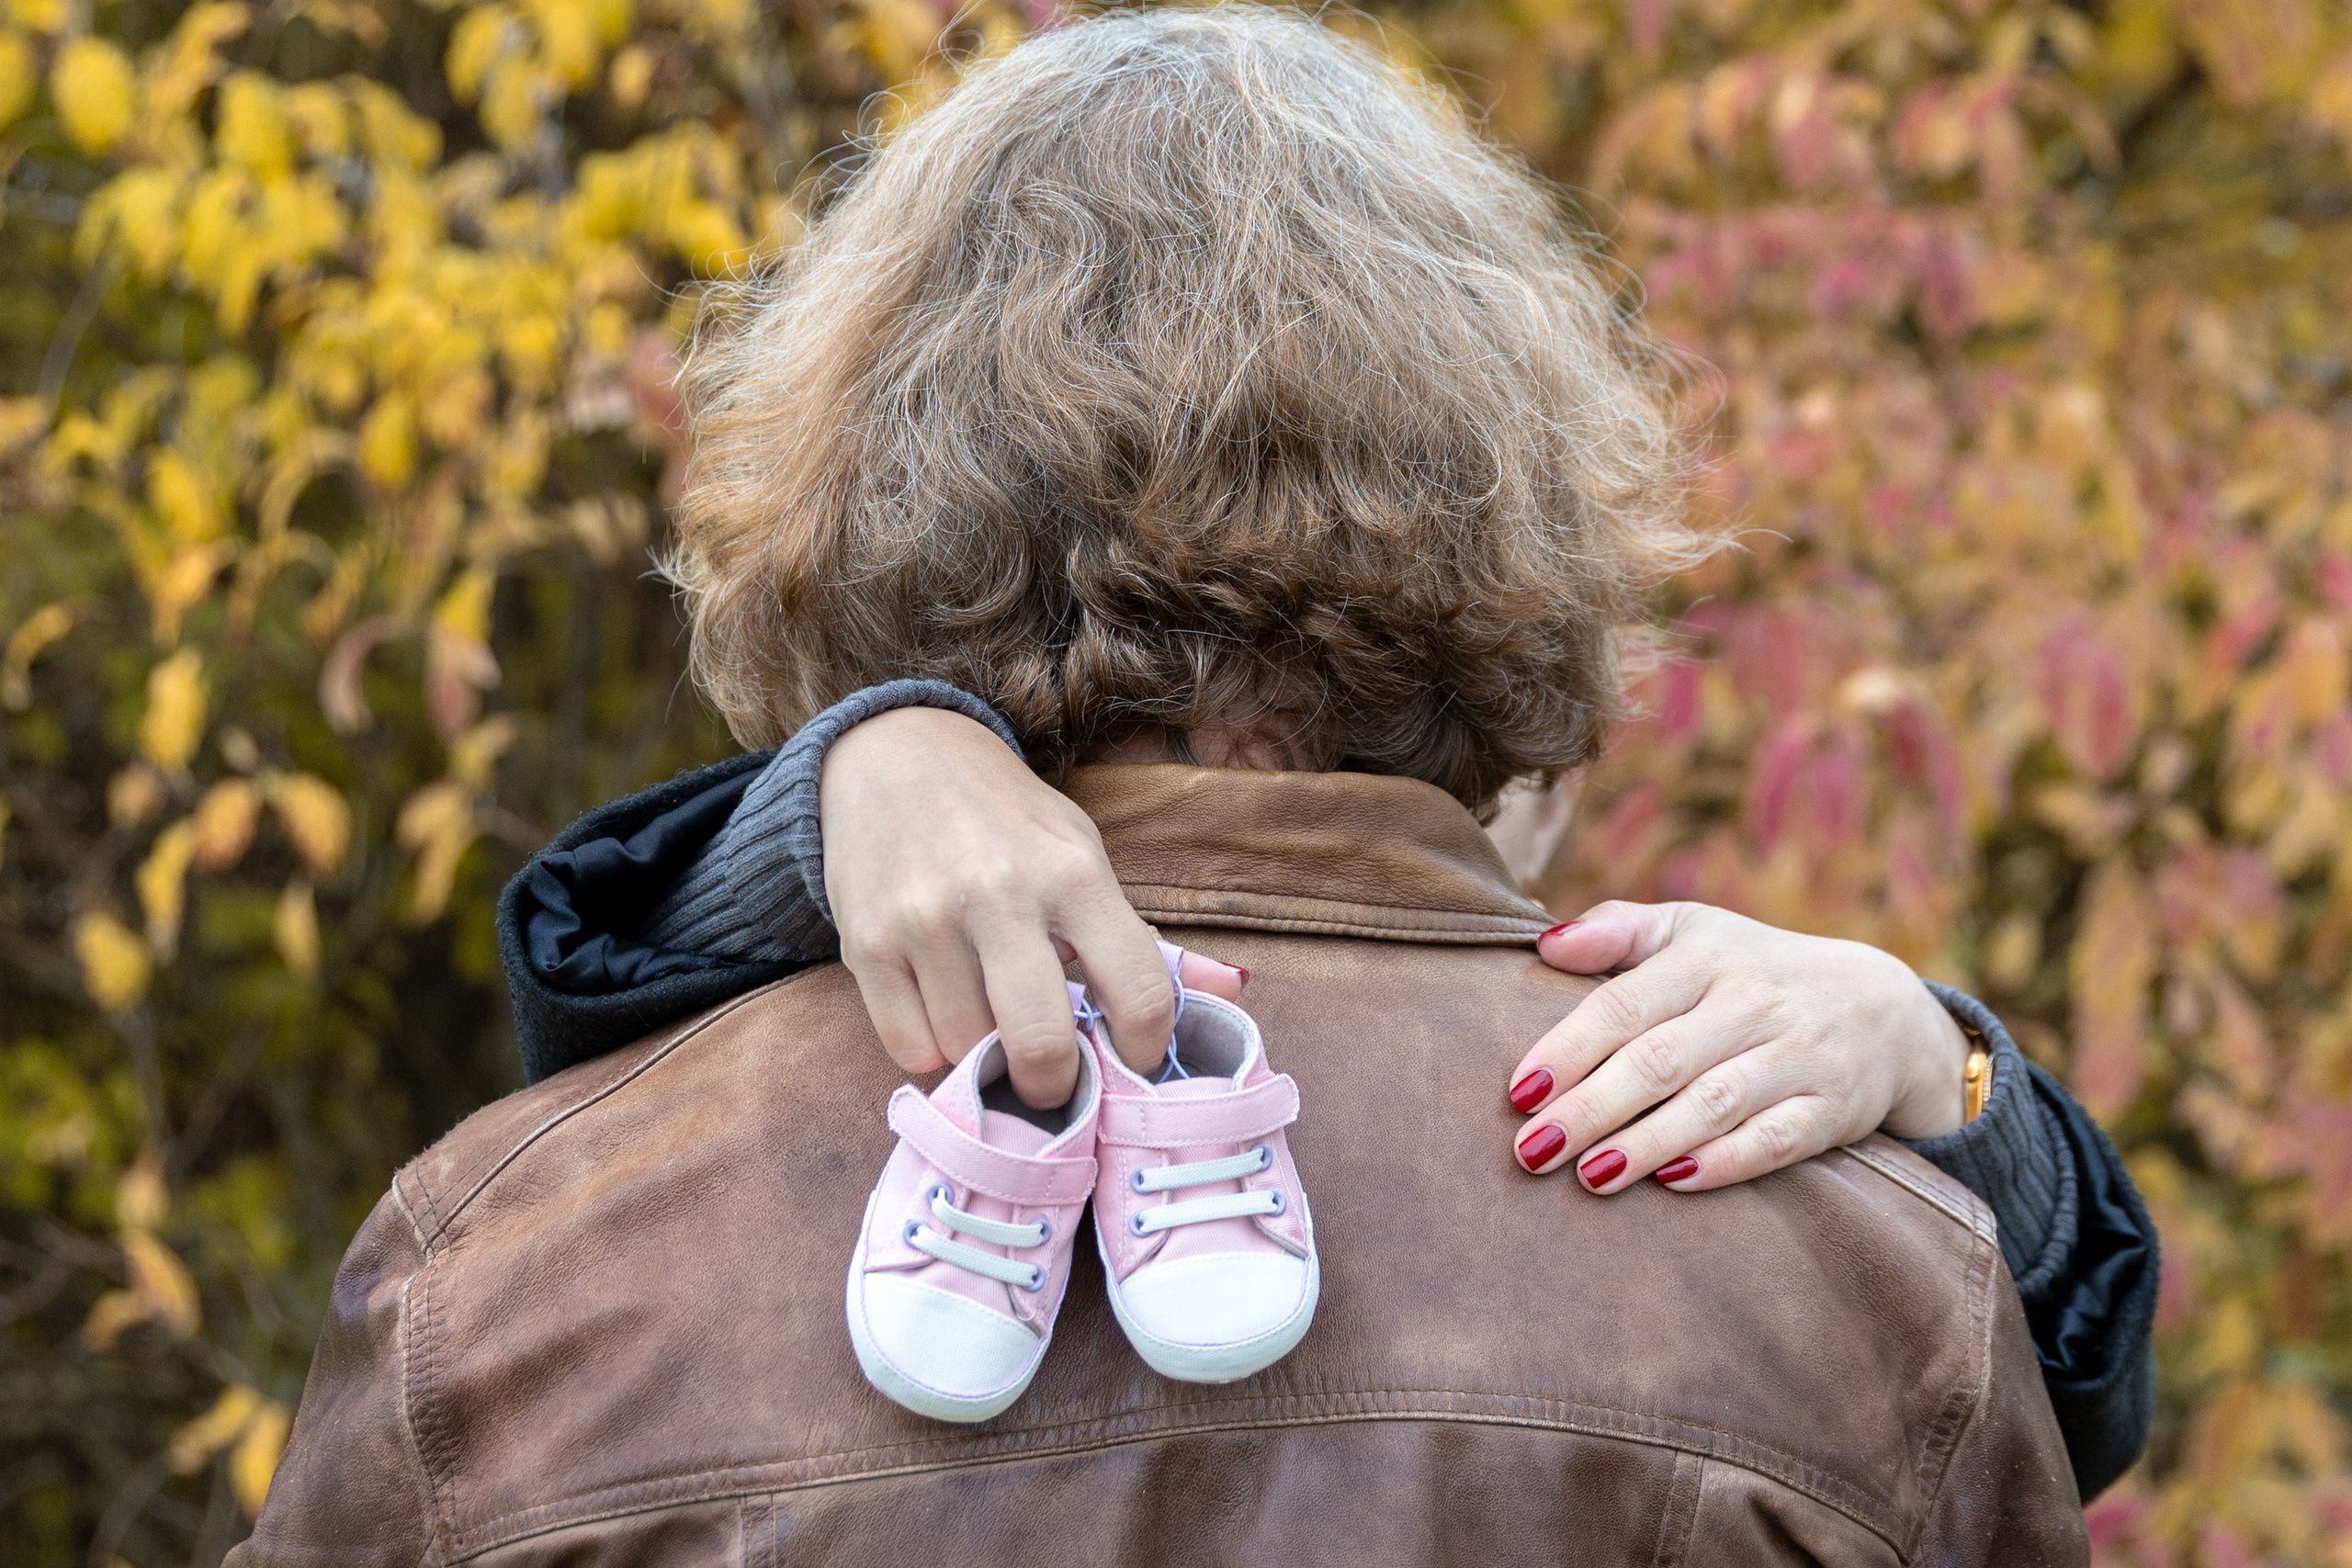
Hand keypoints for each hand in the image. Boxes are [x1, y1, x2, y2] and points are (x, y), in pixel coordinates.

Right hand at [821, 707, 1243, 1106]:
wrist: (892, 755)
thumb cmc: (1006, 821)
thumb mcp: (1083, 855)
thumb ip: (1148, 938)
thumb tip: (1233, 992)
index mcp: (1073, 872)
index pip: (1138, 989)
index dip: (1146, 1048)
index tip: (1133, 1059)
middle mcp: (999, 893)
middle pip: (1040, 1042)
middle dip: (1056, 1087)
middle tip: (1055, 1084)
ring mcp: (925, 919)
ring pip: (967, 1049)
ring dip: (985, 1059)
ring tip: (991, 1025)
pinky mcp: (865, 941)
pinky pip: (909, 1046)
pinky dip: (931, 1050)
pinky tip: (943, 1014)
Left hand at [1507, 902, 1969, 1191]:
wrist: (1882, 1008)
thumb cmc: (1752, 970)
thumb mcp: (1693, 931)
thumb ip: (1618, 930)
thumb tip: (1544, 943)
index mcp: (1706, 957)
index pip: (1625, 1004)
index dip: (1570, 1048)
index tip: (1519, 1091)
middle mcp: (1752, 1003)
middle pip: (1659, 1060)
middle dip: (1591, 1108)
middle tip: (1531, 1150)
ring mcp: (1796, 1056)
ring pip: (1712, 1103)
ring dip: (1646, 1143)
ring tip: (1588, 1175)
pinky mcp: (1831, 1108)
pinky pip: (1776, 1139)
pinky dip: (1726, 1162)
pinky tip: (1674, 1183)